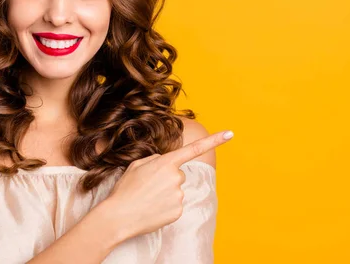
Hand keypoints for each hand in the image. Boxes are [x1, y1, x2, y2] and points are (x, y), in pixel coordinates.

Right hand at [103, 130, 233, 238]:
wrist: (119, 216)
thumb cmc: (125, 189)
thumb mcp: (137, 165)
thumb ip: (156, 160)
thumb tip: (167, 163)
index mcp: (166, 163)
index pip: (194, 149)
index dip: (214, 140)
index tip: (230, 133)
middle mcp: (177, 177)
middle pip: (179, 174)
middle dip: (167, 179)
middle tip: (148, 187)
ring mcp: (179, 195)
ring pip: (177, 190)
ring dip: (166, 193)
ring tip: (148, 199)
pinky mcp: (179, 212)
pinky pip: (176, 205)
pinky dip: (166, 207)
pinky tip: (153, 209)